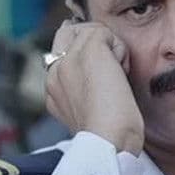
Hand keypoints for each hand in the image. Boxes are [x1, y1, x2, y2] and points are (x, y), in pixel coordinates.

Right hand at [45, 21, 142, 153]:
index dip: (84, 55)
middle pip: (68, 32)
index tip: (104, 76)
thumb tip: (103, 72)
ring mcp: (68, 59)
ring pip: (89, 31)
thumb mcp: (89, 115)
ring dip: (110, 49)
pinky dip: (120, 50)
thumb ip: (84, 92)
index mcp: (52, 90)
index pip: (60, 53)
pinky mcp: (89, 50)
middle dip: (92, 42)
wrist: (109, 143)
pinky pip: (105, 33)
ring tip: (118, 76)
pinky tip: (121, 72)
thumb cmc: (109, 139)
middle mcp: (54, 73)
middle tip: (111, 71)